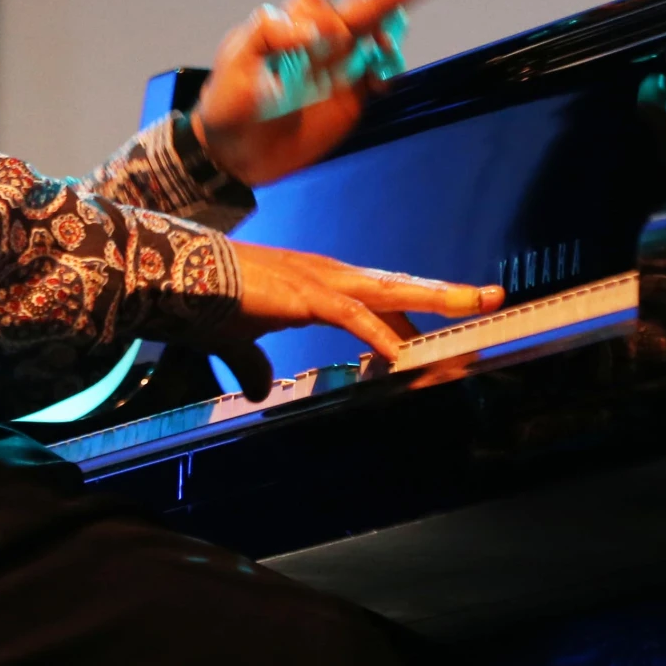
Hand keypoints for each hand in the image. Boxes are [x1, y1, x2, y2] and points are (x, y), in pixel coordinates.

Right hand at [180, 242, 504, 401]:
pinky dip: (379, 335)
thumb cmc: (204, 303)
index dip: (415, 321)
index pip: (381, 303)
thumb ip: (254, 364)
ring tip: (477, 305)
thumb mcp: (238, 341)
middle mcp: (329, 275)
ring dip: (436, 299)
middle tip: (493, 296)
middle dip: (448, 294)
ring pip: (391, 291)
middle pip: (401, 288)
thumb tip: (261, 390)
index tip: (448, 337)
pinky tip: (404, 355)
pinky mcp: (303, 293)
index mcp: (320, 284)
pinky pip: (351, 316)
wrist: (173, 277)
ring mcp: (319, 280)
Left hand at [193, 0, 452, 187]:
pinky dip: (392, 69)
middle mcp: (325, 35)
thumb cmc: (227, 105)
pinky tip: (382, 81)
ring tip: (386, 49)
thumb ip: (268, 38)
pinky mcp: (353, 96)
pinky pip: (384, 72)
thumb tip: (312, 27)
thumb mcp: (236, 65)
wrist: (235, 156)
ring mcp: (341, 65)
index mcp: (296, 17)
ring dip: (396, 30)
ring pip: (384, 32)